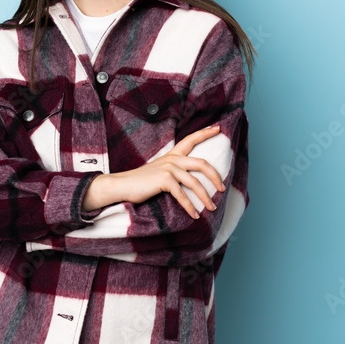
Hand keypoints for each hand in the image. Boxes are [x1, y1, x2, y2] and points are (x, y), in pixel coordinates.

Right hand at [83, 125, 225, 218]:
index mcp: (172, 155)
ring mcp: (169, 169)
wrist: (122, 184)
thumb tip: (190, 180)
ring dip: (206, 197)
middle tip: (222, 188)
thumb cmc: (140, 181)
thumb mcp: (159, 170)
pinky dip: (190, 207)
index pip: (191, 139)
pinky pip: (183, 195)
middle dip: (215, 176)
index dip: (205, 133)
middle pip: (202, 163)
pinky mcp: (164, 180)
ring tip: (212, 207)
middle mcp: (173, 159)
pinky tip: (195, 215)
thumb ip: (173, 170)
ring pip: (195, 183)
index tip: (218, 128)